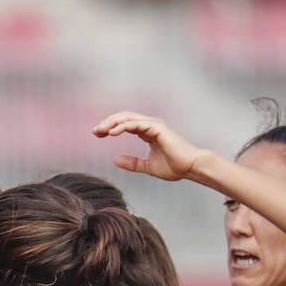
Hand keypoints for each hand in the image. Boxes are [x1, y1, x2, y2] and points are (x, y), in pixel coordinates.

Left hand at [93, 111, 208, 181]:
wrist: (190, 167)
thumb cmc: (174, 167)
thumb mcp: (147, 167)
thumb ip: (133, 163)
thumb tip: (115, 160)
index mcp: (148, 132)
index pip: (125, 124)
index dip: (111, 127)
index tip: (98, 135)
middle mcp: (150, 125)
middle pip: (124, 118)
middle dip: (108, 123)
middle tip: (94, 131)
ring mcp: (154, 125)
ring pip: (128, 118)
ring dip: (112, 123)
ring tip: (100, 131)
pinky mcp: (157, 128)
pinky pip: (136, 124)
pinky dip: (123, 126)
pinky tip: (112, 133)